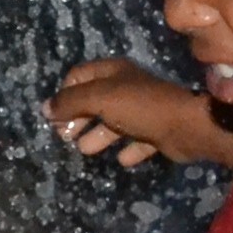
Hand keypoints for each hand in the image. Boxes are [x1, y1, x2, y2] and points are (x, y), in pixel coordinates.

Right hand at [48, 58, 232, 172]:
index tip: (56, 117)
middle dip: (77, 118)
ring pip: (113, 123)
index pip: (79, 76)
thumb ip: (71, 102)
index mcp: (113, 73)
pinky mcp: (156, 133)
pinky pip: (137, 142)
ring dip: (97, 136)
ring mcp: (142, 111)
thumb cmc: (140, 107)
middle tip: (66, 137)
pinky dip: (128, 150)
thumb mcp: (100, 98)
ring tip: (85, 149)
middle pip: (93, 102)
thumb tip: (45, 108)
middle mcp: (127, 88)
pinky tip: (122, 159)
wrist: (187, 126)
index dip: (64, 94)